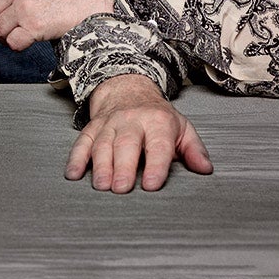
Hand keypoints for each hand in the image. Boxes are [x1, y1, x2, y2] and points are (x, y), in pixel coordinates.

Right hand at [66, 74, 212, 192]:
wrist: (129, 89)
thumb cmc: (158, 117)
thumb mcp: (181, 127)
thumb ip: (193, 149)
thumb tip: (205, 169)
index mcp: (158, 122)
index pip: (158, 144)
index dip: (156, 165)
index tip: (151, 185)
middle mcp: (132, 121)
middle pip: (126, 143)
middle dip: (123, 166)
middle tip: (121, 189)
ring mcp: (110, 123)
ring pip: (102, 143)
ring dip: (100, 165)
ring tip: (101, 186)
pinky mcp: (92, 127)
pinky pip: (82, 142)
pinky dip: (76, 158)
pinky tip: (73, 174)